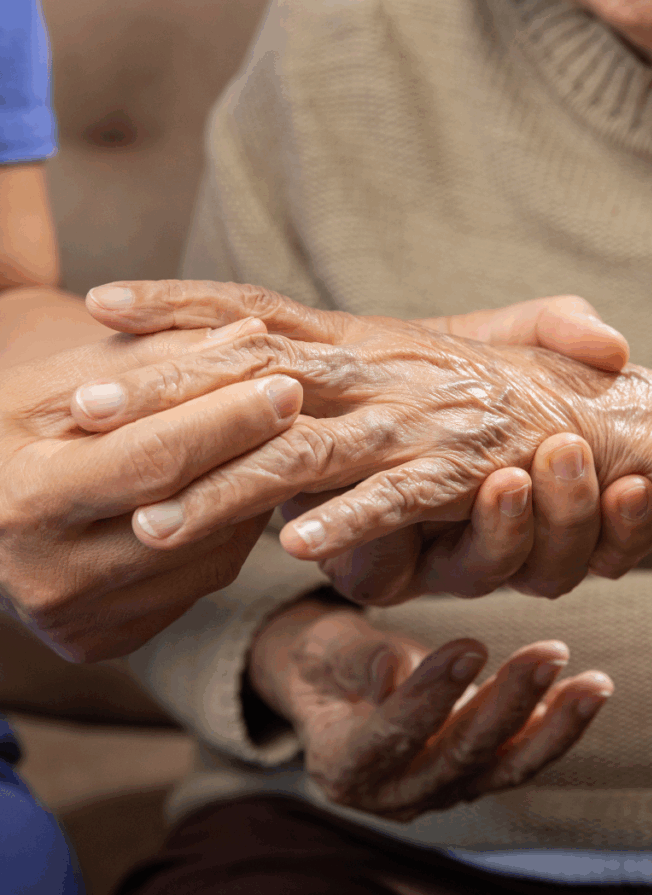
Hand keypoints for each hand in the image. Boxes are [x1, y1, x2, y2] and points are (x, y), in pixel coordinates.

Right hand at [0, 317, 301, 660]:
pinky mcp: (107, 641)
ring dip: (249, 492)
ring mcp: (81, 621)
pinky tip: (232, 486)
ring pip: (207, 555)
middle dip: (253, 451)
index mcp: (26, 502)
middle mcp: (51, 578)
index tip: (283, 382)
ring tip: (265, 438)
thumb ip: (153, 358)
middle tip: (297, 401)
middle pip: (189, 513)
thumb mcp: (58, 383)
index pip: (152, 460)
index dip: (226, 420)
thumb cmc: (10, 433)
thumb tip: (249, 336)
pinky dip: (228, 530)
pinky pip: (199, 582)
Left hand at [81, 281, 651, 599]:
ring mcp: (408, 422)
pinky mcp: (453, 472)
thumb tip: (235, 348)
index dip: (177, 303)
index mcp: (351, 340)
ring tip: (153, 523)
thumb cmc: (474, 388)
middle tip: (85, 410)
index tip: (102, 303)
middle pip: (251, 375)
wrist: (581, 415)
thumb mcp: (392, 356)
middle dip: (166, 393)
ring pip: (302, 453)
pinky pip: (390, 499)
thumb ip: (322, 350)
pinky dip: (346, 519)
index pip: (250, 311)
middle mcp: (370, 373)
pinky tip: (293, 546)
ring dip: (224, 488)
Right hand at [248, 599, 613, 820]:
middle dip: (507, 704)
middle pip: (457, 756)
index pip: (390, 736)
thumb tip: (395, 668)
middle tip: (545, 655)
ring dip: (550, 725)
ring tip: (590, 683)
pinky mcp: (470, 778)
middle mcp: (392, 792)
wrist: (334, 686)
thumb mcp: (325, 650)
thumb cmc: (324, 661)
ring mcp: (436, 791)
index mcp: (342, 764)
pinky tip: (584, 694)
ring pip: (500, 767)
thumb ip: (359, 660)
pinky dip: (554, 729)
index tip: (469, 647)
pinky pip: (517, 760)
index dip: (430, 695)